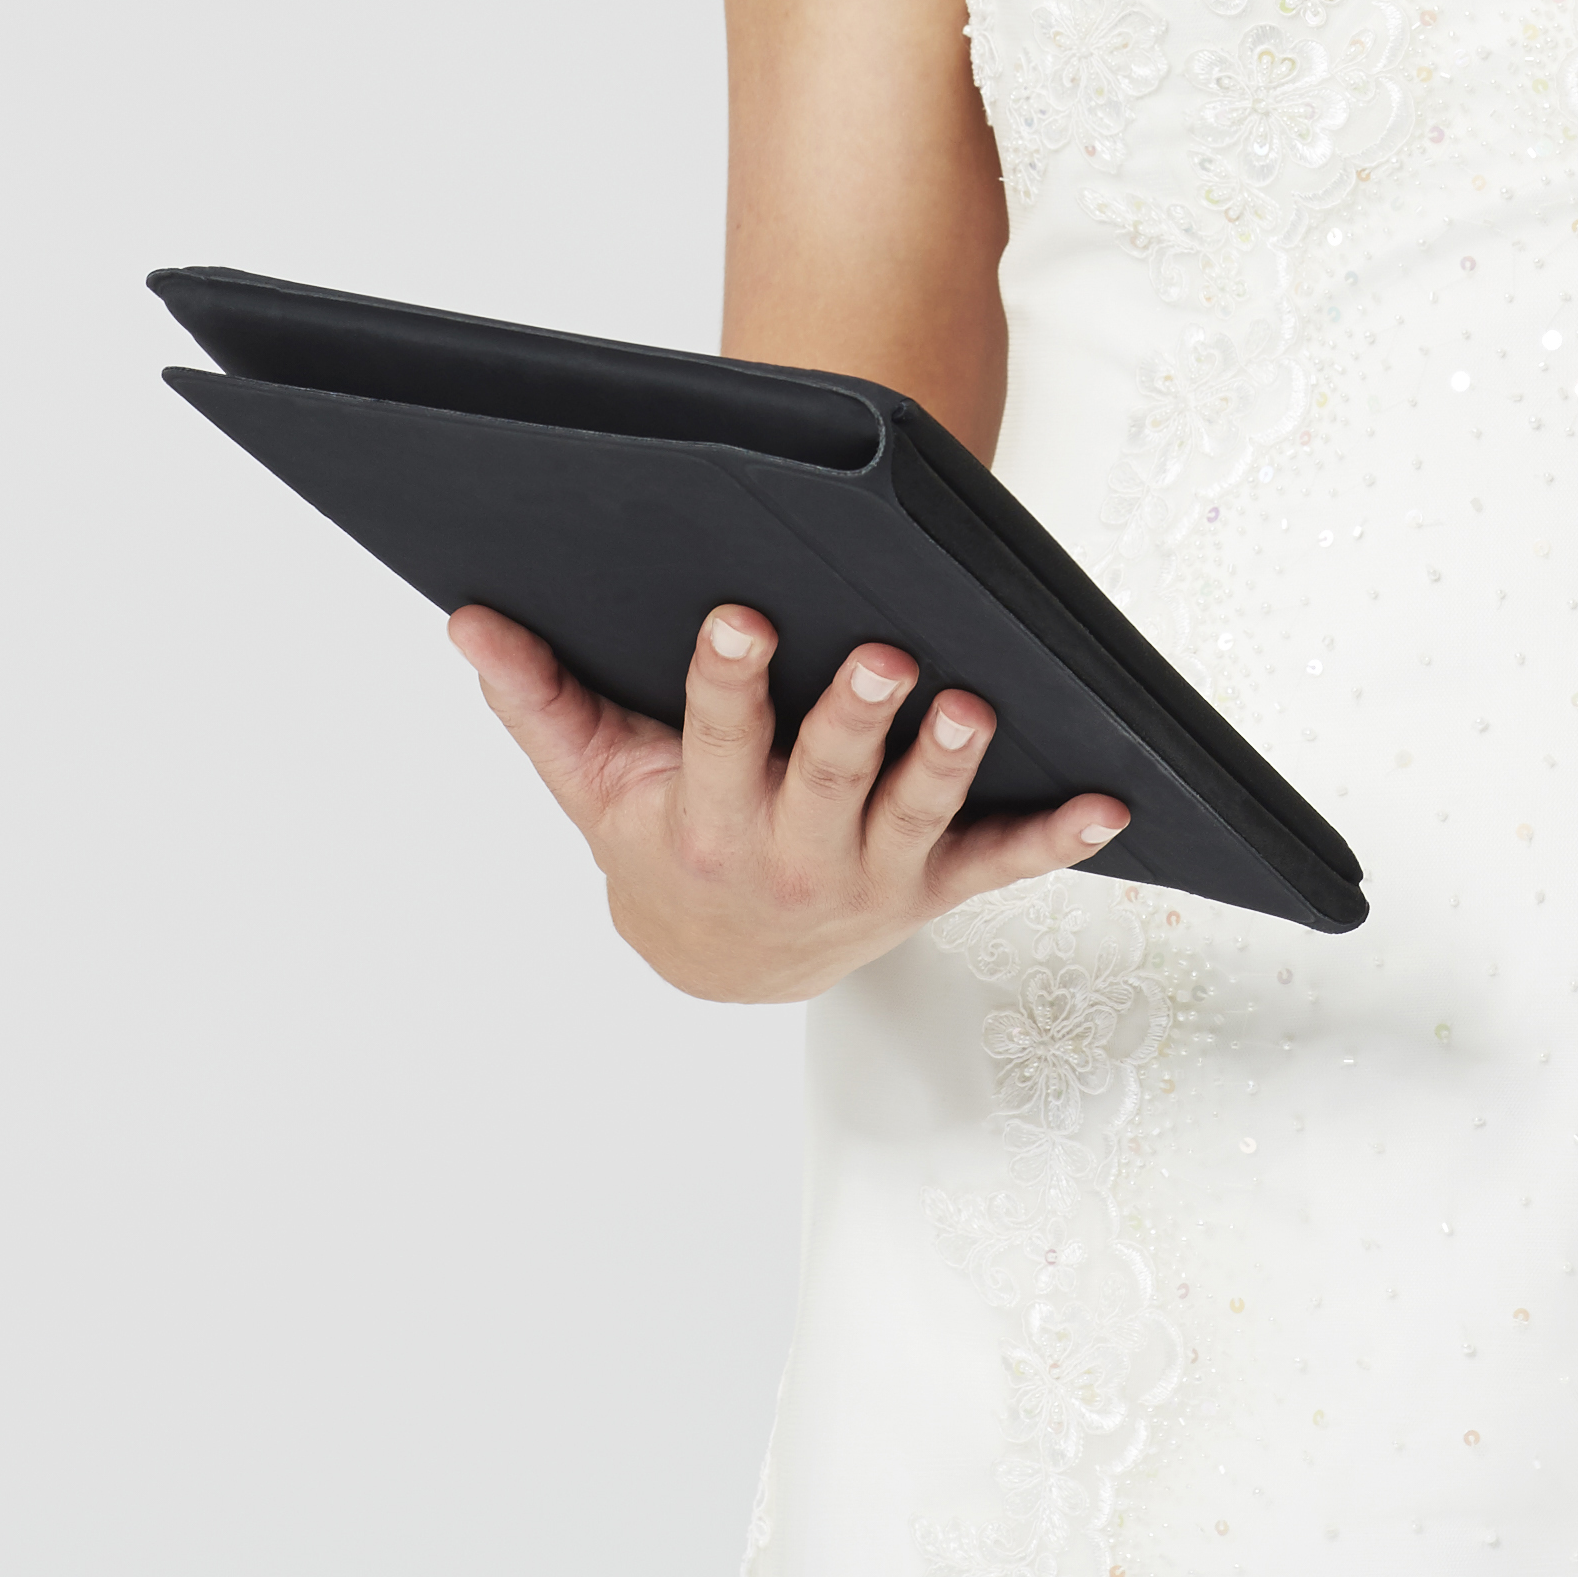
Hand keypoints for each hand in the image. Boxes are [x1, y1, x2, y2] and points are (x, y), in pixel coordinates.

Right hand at [447, 599, 1129, 1001]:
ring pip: (920, 815)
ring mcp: (872, 874)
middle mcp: (793, 854)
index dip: (731, 682)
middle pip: (828, 777)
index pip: (718, 740)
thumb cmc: (658, 844)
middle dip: (855, 719)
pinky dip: (1057, 839)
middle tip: (883, 658)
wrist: (721, 961)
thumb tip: (467, 615)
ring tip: (974, 706)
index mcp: (706, 820)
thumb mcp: (590, 783)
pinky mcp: (934, 888)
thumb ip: (535, 699)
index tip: (744, 618)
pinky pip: (1002, 865)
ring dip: (950, 762)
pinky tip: (1110, 806)